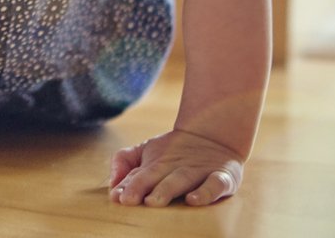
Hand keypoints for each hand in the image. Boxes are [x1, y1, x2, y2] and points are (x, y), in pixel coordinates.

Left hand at [108, 129, 242, 206]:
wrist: (214, 134)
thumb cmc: (173, 150)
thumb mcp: (146, 150)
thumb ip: (124, 161)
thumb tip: (112, 184)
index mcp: (156, 163)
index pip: (138, 174)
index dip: (128, 185)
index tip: (117, 197)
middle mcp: (175, 166)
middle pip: (155, 176)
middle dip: (141, 186)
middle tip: (128, 200)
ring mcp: (198, 171)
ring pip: (181, 180)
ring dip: (167, 189)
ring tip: (153, 201)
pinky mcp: (222, 177)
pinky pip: (215, 184)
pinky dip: (206, 192)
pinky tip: (194, 200)